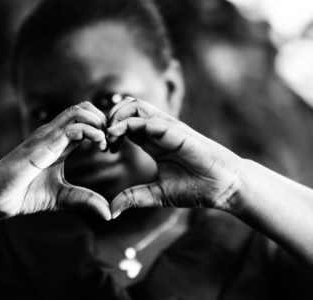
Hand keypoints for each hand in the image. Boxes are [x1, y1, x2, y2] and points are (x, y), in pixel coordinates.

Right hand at [0, 102, 110, 219]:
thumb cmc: (24, 195)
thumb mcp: (63, 198)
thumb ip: (86, 201)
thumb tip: (109, 214)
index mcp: (60, 143)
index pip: (86, 120)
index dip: (104, 129)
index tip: (112, 149)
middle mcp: (54, 134)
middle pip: (85, 108)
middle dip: (104, 120)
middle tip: (111, 143)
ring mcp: (47, 136)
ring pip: (78, 110)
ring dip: (99, 122)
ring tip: (105, 143)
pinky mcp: (41, 144)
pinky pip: (70, 128)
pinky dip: (90, 131)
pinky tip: (98, 145)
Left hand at [107, 98, 242, 217]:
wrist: (223, 187)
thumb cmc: (195, 188)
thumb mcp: (157, 194)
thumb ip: (134, 198)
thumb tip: (111, 210)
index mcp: (153, 141)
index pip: (126, 124)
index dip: (111, 132)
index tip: (103, 149)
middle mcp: (158, 130)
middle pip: (127, 108)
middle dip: (109, 118)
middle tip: (102, 139)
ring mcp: (167, 128)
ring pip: (135, 105)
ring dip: (115, 116)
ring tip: (108, 136)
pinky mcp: (176, 131)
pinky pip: (147, 120)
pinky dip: (127, 124)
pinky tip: (116, 136)